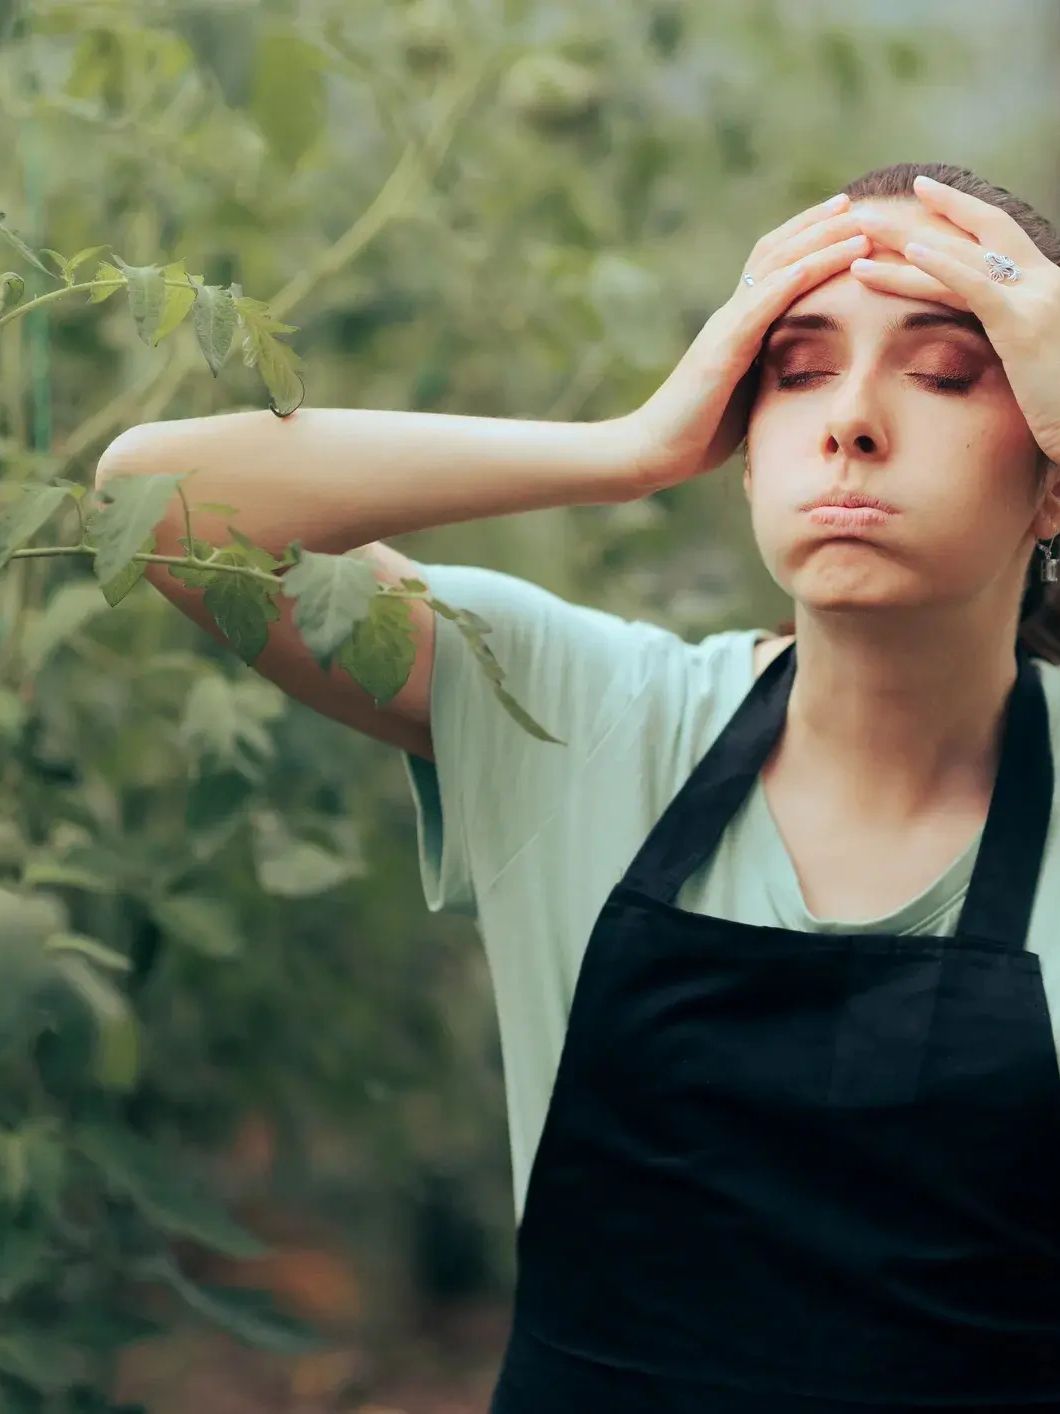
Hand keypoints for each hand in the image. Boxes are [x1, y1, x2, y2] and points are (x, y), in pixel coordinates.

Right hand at [623, 195, 870, 494]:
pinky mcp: (720, 352)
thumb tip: (815, 371)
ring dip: (817, 243)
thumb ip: (774, 370)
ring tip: (856, 223)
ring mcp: (724, 329)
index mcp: (741, 324)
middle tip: (860, 202)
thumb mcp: (750, 393)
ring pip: (774, 269)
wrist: (655, 452)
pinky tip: (819, 263)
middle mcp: (732, 315)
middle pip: (778, 252)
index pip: (778, 265)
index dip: (813, 238)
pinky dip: (791, 281)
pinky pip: (758, 307)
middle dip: (821, 225)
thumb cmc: (702, 431)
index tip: (852, 219)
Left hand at [849, 175, 1059, 464]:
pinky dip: (939, 267)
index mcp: (1046, 289)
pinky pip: (973, 287)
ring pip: (962, 256)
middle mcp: (1045, 282)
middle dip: (924, 215)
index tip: (920, 199)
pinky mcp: (1024, 326)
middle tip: (872, 210)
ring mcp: (1037, 300)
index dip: (959, 215)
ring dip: (908, 239)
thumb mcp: (1035, 365)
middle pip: (977, 233)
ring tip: (863, 229)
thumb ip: (1010, 340)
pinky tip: (906, 256)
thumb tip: (980, 342)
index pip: (996, 239)